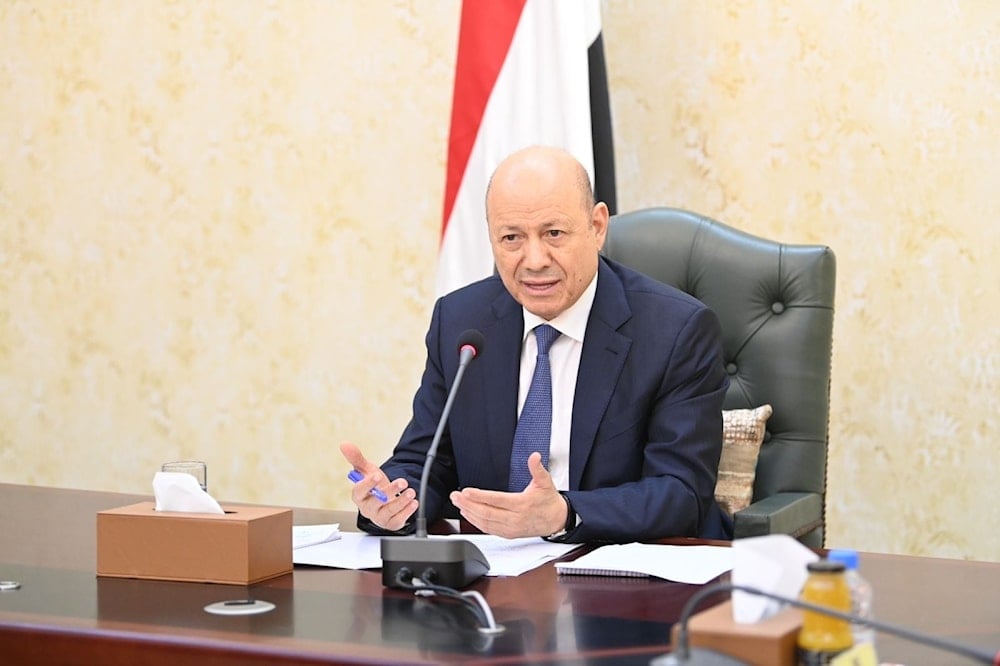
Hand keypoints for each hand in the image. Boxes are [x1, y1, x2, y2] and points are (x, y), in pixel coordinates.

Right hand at [339, 441, 417, 530]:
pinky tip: (414, 503)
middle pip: (376, 502)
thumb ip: (357, 458)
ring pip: (389, 511)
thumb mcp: (367, 471)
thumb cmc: (374, 486)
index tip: (376, 475)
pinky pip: (398, 520)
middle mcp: (368, 508)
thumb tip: (344, 444)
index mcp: (359, 496)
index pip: (359, 491)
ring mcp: (380, 517)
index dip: (367, 484)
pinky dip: (407, 512)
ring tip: (411, 492)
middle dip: (390, 491)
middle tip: (403, 482)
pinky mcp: (391, 523)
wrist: (386, 500)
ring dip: (401, 501)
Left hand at [449, 452, 566, 537]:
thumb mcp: (546, 482)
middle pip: (487, 513)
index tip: (466, 491)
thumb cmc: (549, 501)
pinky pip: (489, 529)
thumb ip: (537, 469)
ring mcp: (511, 528)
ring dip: (470, 514)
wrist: (557, 520)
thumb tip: (534, 456)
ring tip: (458, 503)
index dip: (480, 496)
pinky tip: (468, 514)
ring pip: (486, 523)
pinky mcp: (508, 534)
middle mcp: (515, 519)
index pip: (497, 500)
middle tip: (455, 496)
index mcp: (522, 504)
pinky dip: (476, 523)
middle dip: (469, 505)